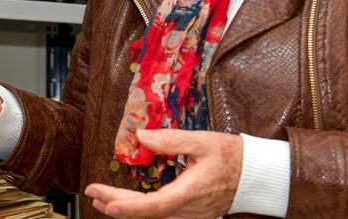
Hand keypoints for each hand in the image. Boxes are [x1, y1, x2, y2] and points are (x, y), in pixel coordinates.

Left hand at [85, 129, 242, 217]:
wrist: (255, 175)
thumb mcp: (202, 141)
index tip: (105, 202)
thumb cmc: (231, 156)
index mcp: (191, 191)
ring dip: (127, 210)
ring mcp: (191, 215)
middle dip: (117, 205)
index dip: (128, 207)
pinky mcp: (192, 215)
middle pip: (148, 214)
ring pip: (154, 218)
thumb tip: (140, 136)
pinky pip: (163, 216)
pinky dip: (142, 211)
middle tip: (93, 194)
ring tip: (103, 200)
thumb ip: (170, 140)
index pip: (154, 206)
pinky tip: (129, 203)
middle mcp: (190, 209)